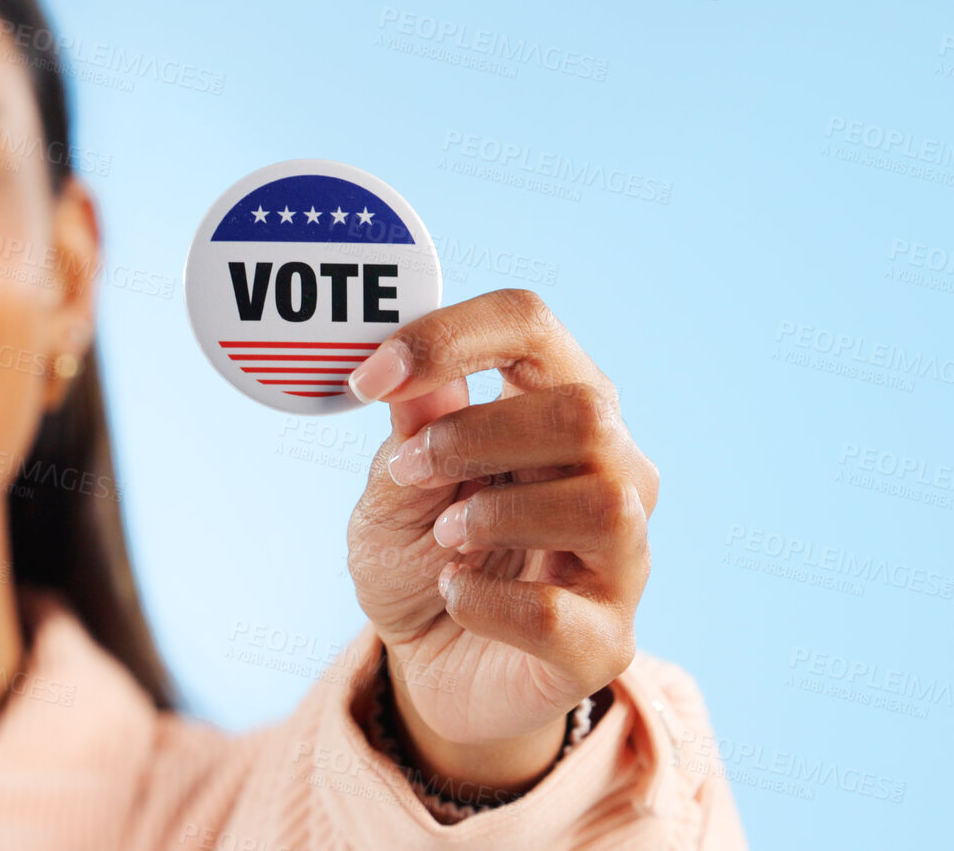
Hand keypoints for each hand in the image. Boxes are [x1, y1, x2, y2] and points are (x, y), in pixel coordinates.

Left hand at [344, 289, 655, 793]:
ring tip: (444, 537)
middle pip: (587, 411)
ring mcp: (620, 559)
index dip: (449, 336)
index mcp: (554, 406)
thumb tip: (411, 374)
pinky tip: (453, 594)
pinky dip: (483, 600)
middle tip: (410, 470)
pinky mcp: (603, 642)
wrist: (427, 665)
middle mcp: (612, 470)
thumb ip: (411, 432)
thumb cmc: (420, 554)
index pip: (530, 325)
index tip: (370, 377)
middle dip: (477, 434)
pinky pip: (557, 611)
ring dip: (496, 513)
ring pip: (603, 503)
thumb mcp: (393, 488)